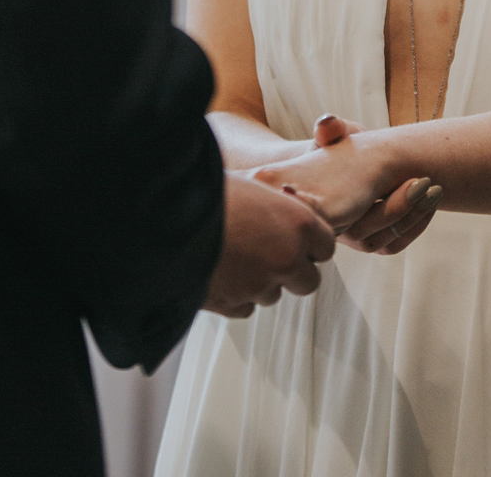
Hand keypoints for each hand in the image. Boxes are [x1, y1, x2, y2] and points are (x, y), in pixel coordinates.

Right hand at [203, 172, 335, 318]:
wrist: (163, 217)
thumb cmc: (208, 189)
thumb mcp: (252, 184)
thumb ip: (275, 202)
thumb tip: (287, 200)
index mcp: (298, 223)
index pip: (326, 245)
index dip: (311, 241)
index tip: (296, 235)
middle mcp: (286, 258)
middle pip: (309, 281)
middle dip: (293, 269)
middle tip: (270, 251)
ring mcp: (260, 286)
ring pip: (274, 294)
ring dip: (262, 280)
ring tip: (236, 255)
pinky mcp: (232, 305)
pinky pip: (245, 306)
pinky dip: (237, 295)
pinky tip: (220, 271)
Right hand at [254, 114, 442, 254]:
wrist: (349, 162)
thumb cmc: (339, 146)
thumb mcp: (333, 135)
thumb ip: (330, 130)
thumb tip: (327, 124)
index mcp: (321, 205)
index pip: (352, 218)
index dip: (389, 205)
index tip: (414, 180)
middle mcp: (335, 230)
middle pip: (366, 234)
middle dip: (402, 209)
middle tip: (428, 182)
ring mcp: (354, 239)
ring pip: (385, 242)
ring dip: (414, 217)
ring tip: (436, 190)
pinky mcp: (372, 241)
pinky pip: (394, 243)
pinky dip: (416, 226)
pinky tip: (430, 203)